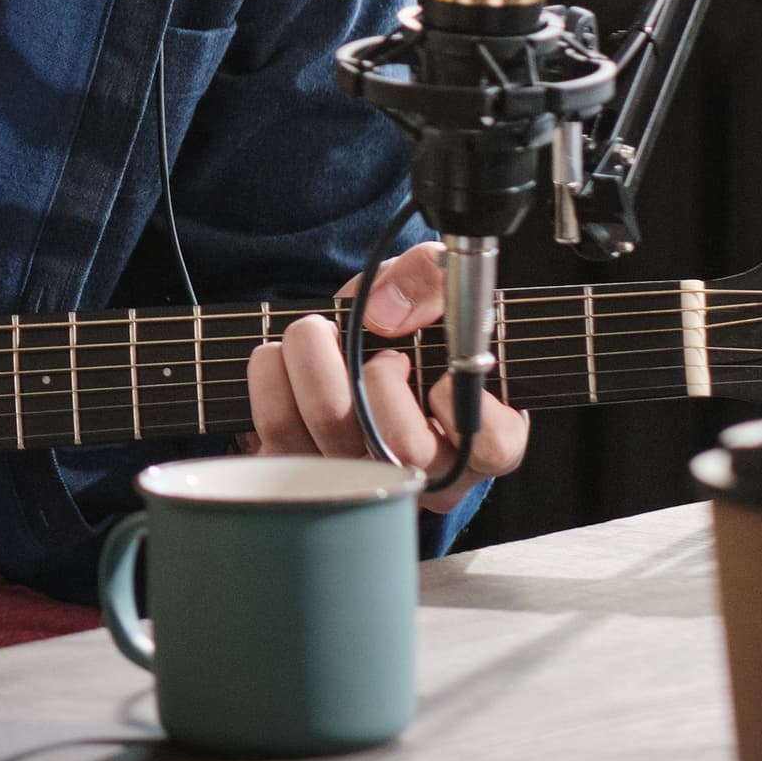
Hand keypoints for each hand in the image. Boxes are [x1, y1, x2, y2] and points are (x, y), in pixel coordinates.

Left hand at [238, 239, 530, 512]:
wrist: (340, 344)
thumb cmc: (402, 325)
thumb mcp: (424, 288)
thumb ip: (426, 278)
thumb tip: (384, 313)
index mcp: (481, 439)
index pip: (490, 444)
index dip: (457, 400)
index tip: (434, 369)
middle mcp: (427, 474)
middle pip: (402, 445)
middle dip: (370, 370)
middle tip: (363, 337)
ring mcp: (363, 482)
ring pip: (332, 434)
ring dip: (311, 361)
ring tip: (316, 333)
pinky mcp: (302, 476)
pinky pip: (276, 432)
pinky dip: (271, 376)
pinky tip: (284, 358)